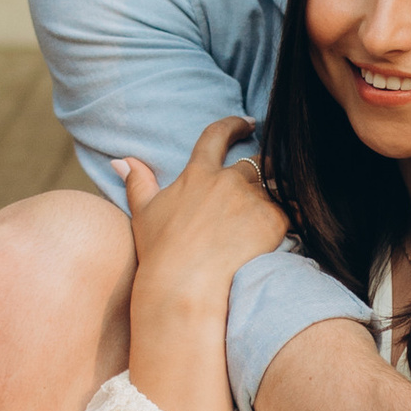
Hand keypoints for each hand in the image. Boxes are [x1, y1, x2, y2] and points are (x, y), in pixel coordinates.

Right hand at [119, 117, 292, 295]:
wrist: (186, 288)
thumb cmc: (161, 254)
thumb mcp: (144, 214)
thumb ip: (137, 183)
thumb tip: (121, 161)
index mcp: (198, 174)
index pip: (217, 136)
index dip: (233, 125)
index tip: (247, 123)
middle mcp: (228, 181)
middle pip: (256, 163)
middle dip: (262, 169)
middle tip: (264, 184)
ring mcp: (253, 200)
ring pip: (274, 187)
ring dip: (274, 197)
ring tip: (272, 215)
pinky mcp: (274, 221)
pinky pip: (289, 212)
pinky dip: (288, 219)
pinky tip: (284, 232)